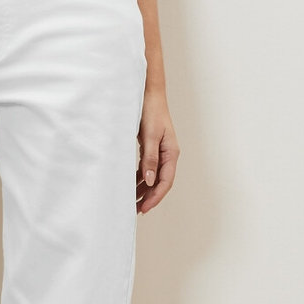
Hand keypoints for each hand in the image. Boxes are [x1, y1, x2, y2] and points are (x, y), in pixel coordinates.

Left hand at [137, 88, 177, 212]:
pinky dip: (141, 177)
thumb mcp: (149, 136)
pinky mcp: (152, 147)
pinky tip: (132, 184)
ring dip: (144, 189)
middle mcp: (168, 154)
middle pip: (160, 182)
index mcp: (171, 152)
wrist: (149, 93)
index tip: (144, 207)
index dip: (155, 196)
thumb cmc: (151, 111)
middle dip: (150, 197)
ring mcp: (161, 151)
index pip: (165, 181)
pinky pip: (148, 168)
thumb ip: (149, 159)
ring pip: (154, 176)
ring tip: (132, 200)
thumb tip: (149, 181)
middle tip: (136, 210)